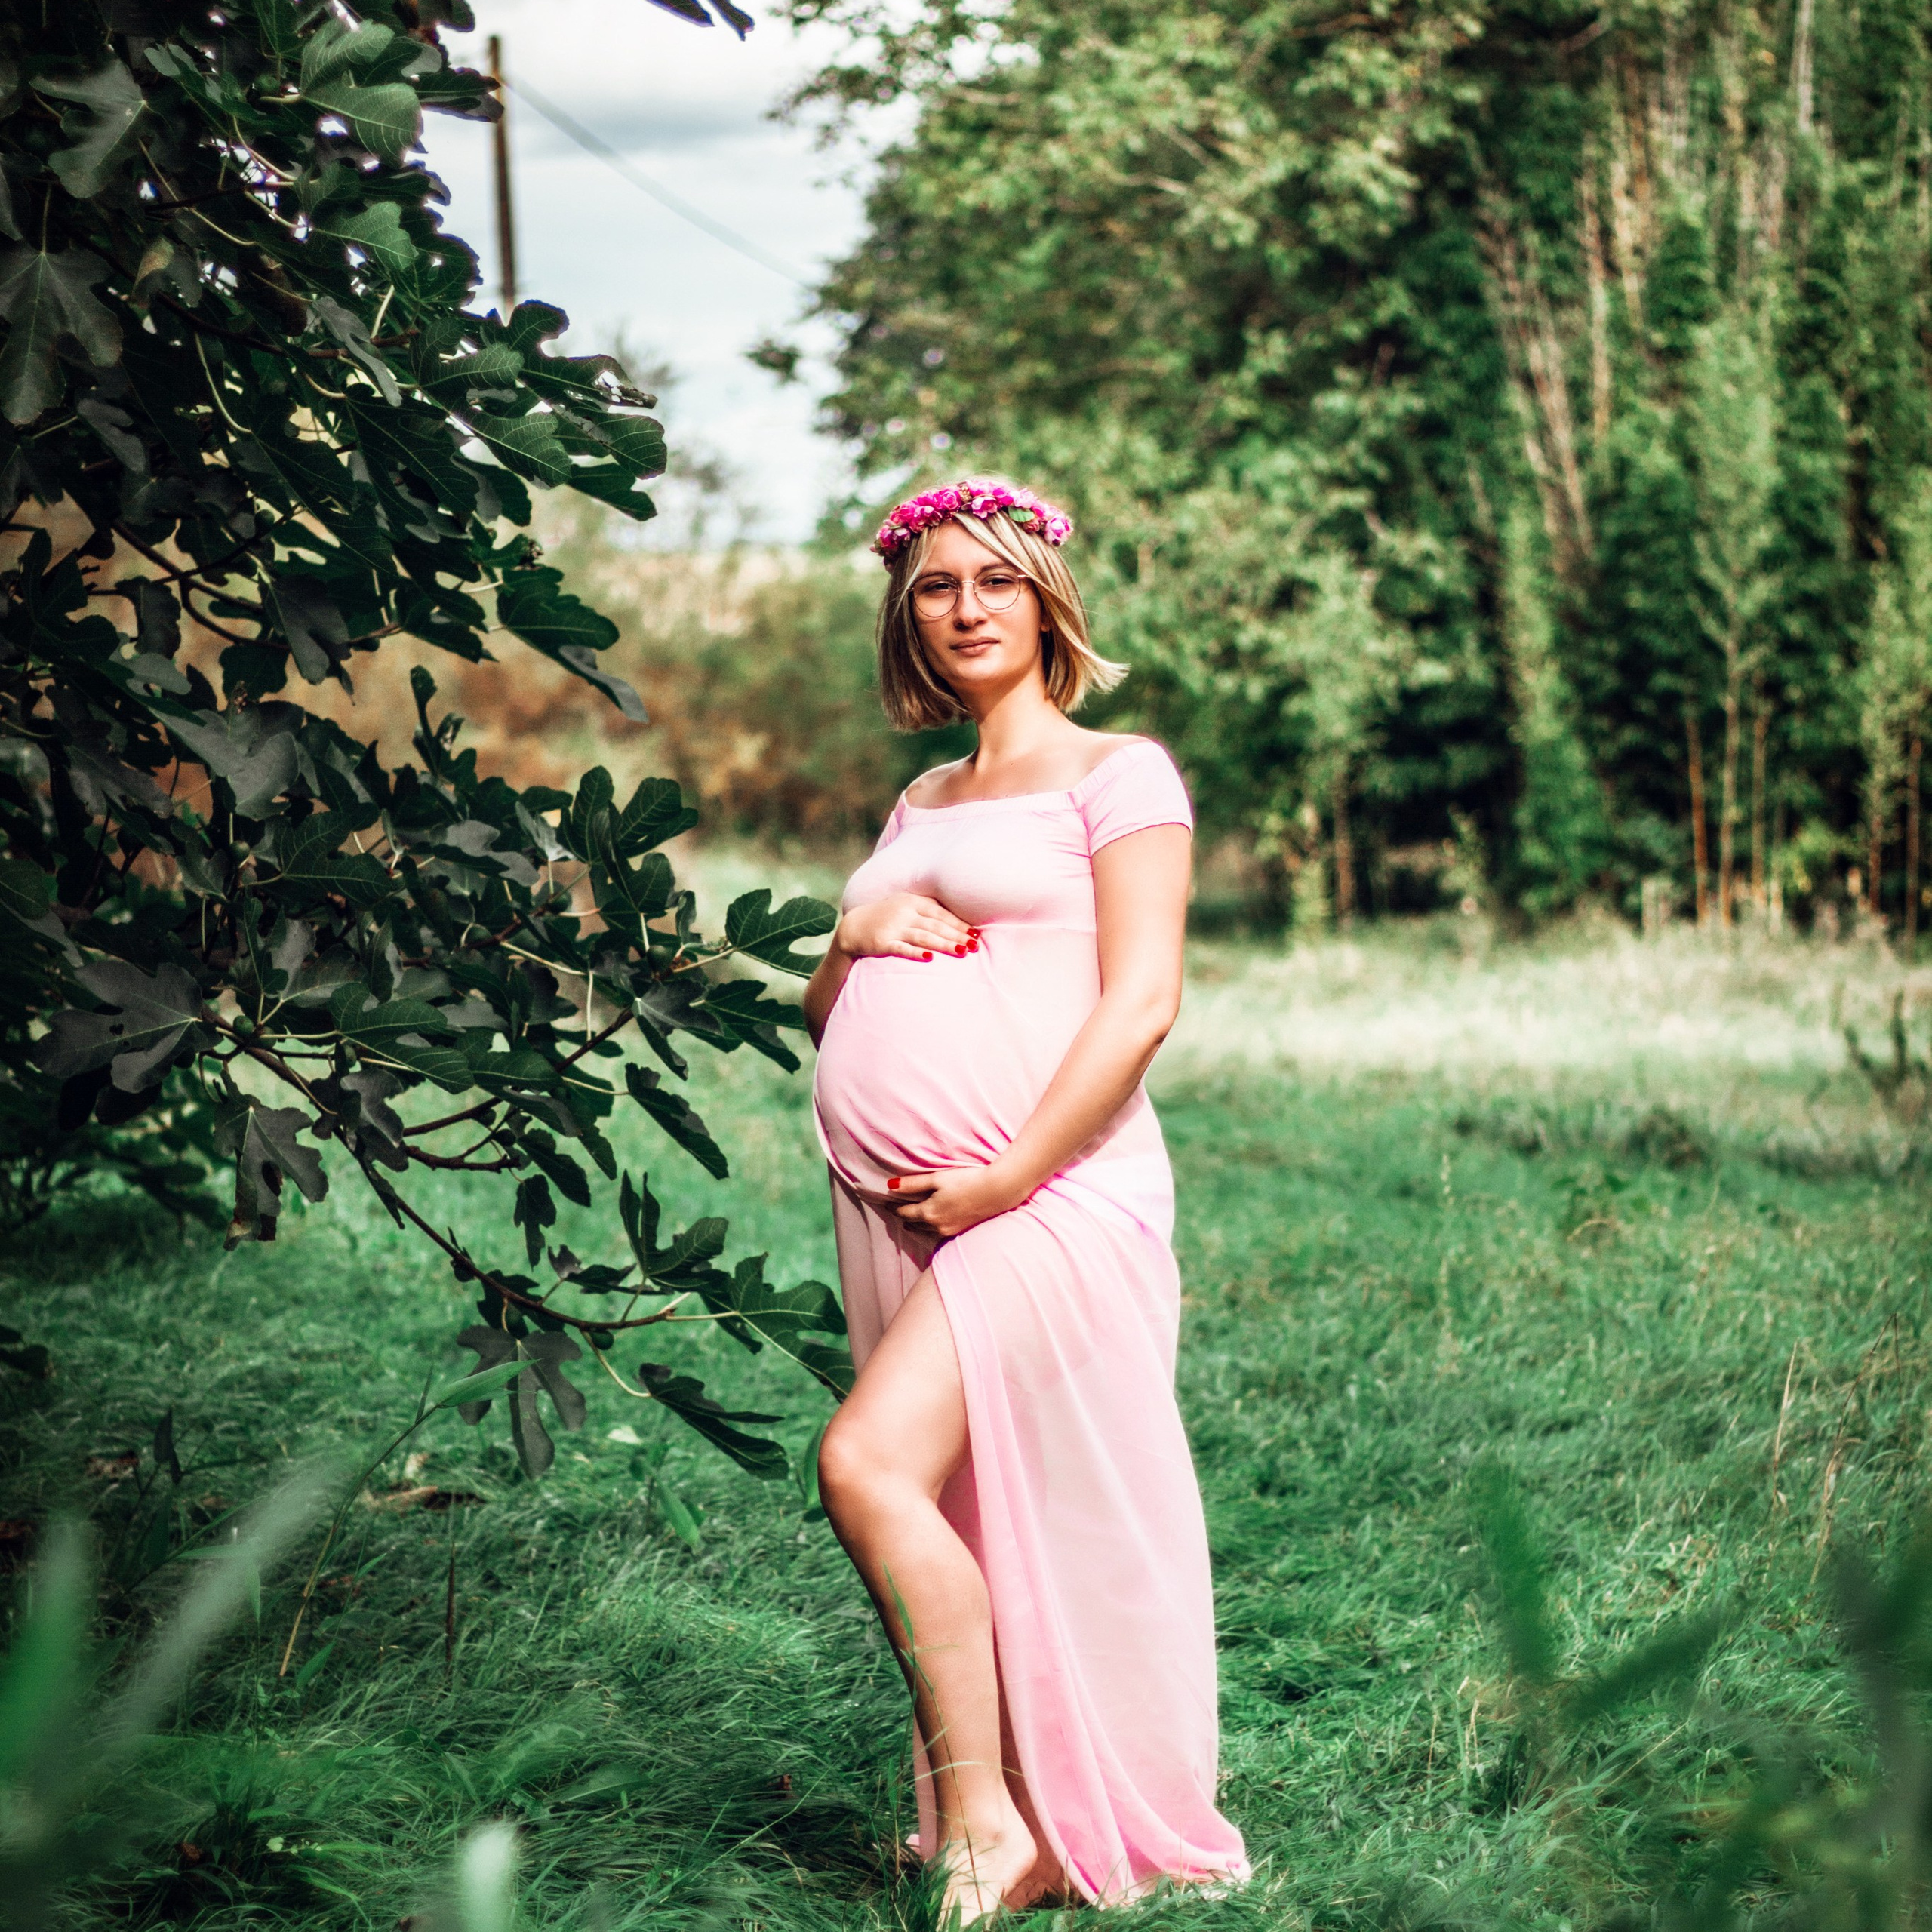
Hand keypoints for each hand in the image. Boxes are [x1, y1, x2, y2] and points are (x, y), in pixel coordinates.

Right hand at [837, 892, 980, 963]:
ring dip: (944, 945)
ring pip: (923, 936)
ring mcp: (893, 927)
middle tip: (974, 946)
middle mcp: (904, 912)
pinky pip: (901, 948)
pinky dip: (915, 953)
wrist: (853, 927)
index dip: (959, 924)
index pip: (941, 913)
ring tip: (961, 952)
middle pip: (936, 925)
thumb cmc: (887, 917)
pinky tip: (929, 958)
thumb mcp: (906, 906)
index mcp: (913, 901)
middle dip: (957, 936)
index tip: (976, 934)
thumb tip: (959, 922)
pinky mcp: (882, 942)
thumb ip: (928, 910)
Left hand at [858, 1162, 1026, 1239]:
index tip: (886, 1204)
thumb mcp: (937, 1178)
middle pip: (913, 1224)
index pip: (904, 1212)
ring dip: (917, 1225)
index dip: (894, 1207)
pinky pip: (938, 1233)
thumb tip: (890, 1186)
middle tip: (896, 1211)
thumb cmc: (967, 1181)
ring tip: (910, 1219)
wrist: (997, 1191)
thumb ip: (913, 1184)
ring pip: (926, 1231)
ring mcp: (950, 1231)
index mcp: (928, 1213)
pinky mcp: (961, 1230)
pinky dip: (931, 1229)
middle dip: (904, 1217)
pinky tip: (933, 1224)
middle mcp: (936, 1226)